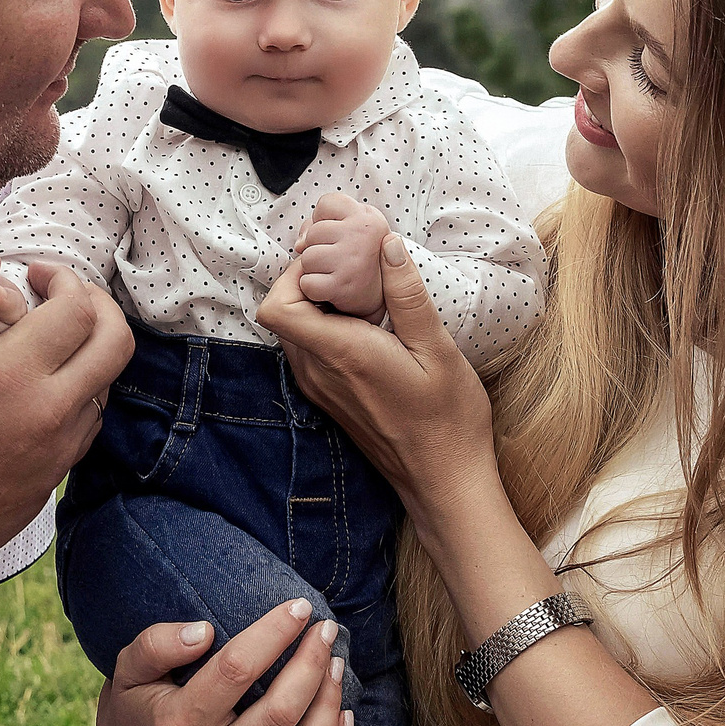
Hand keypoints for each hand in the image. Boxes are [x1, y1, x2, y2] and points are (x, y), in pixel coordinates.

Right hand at [0, 261, 130, 594]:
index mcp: (12, 374)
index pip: (78, 307)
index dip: (64, 279)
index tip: (37, 275)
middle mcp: (49, 411)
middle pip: (116, 341)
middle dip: (99, 308)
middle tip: (65, 300)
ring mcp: (59, 449)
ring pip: (105, 385)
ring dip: (85, 355)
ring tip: (46, 348)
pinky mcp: (55, 478)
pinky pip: (85, 425)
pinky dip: (73, 397)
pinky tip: (36, 394)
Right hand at [95, 600, 355, 725]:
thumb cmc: (140, 703)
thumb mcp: (130, 667)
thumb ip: (157, 644)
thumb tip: (205, 632)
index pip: (236, 670)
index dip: (274, 633)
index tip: (298, 606)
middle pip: (281, 712)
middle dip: (313, 663)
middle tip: (326, 630)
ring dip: (331, 703)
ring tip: (336, 665)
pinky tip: (344, 718)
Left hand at [256, 232, 496, 515]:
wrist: (444, 481)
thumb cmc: (448, 419)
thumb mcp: (437, 350)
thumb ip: (407, 296)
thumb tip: (386, 244)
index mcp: (341, 355)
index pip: (276, 307)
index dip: (292, 274)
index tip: (331, 258)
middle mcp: (318, 373)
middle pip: (281, 314)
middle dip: (306, 281)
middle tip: (349, 265)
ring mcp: (319, 389)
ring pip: (293, 331)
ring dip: (316, 305)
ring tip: (361, 291)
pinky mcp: (328, 398)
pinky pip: (308, 351)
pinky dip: (324, 328)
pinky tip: (365, 324)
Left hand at [290, 193, 392, 317]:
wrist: (386, 301)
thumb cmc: (365, 262)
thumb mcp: (357, 230)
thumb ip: (325, 223)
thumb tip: (300, 243)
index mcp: (368, 218)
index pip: (326, 203)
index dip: (326, 220)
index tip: (340, 235)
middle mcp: (362, 235)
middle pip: (313, 232)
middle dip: (319, 247)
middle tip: (341, 260)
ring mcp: (352, 260)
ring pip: (307, 258)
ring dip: (316, 269)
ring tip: (336, 274)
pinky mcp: (342, 286)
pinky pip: (308, 283)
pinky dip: (315, 290)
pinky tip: (332, 290)